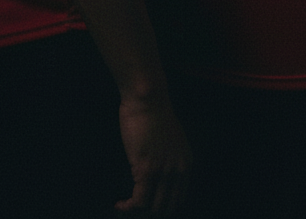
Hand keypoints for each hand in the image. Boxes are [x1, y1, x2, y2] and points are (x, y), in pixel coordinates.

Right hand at [115, 93, 190, 213]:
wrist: (147, 99)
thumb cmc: (153, 113)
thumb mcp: (170, 139)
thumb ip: (168, 158)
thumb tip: (158, 174)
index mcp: (185, 164)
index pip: (179, 200)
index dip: (162, 207)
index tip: (148, 206)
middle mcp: (178, 171)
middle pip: (166, 207)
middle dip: (149, 212)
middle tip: (135, 208)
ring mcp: (164, 172)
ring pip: (153, 208)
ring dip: (138, 212)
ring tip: (126, 208)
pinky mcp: (147, 169)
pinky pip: (139, 200)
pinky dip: (128, 207)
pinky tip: (120, 204)